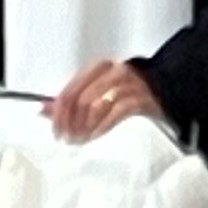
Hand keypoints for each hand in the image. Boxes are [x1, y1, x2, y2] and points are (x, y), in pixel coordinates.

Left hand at [47, 59, 166, 140]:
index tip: (54, 127)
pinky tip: (93, 135)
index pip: (70, 91)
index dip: (58, 113)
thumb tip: (43, 110)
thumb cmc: (127, 87)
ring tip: (78, 139)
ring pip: (95, 109)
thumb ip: (70, 99)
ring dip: (84, 129)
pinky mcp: (140, 100)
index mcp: (97, 68)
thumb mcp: (96, 88)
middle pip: (80, 101)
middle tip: (65, 137)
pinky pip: (113, 116)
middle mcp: (112, 73)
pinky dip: (100, 129)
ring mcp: (127, 85)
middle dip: (69, 123)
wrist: (164, 87)